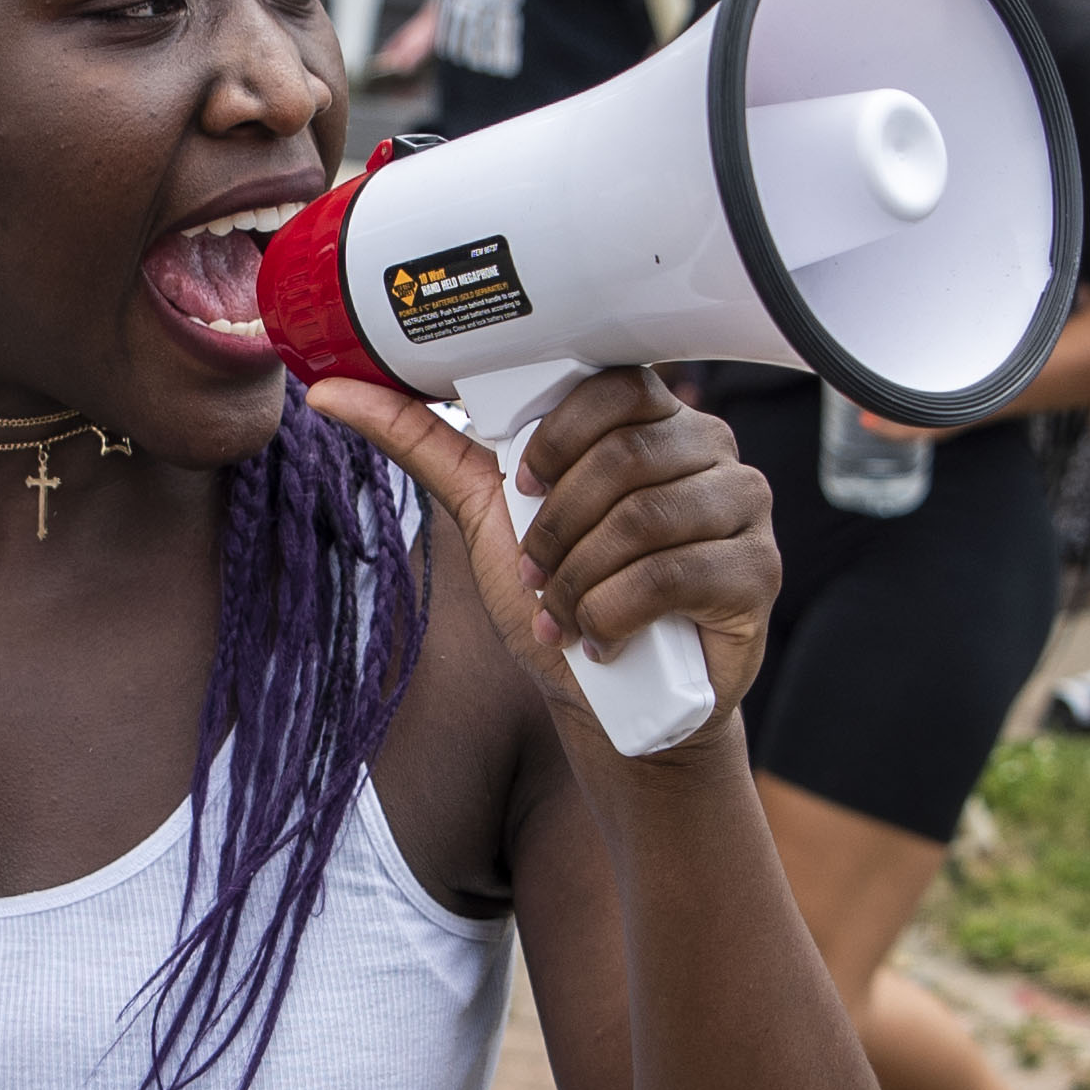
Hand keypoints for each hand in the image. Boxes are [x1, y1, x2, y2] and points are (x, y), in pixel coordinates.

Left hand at [311, 365, 776, 731]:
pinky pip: (678, 574)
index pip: (616, 385)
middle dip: (557, 529)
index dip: (560, 437)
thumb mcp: (483, 514)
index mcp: (648, 418)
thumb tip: (331, 391)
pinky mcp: (758, 572)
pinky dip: (616, 614)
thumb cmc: (558, 596)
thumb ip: (421, 443)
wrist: (612, 703)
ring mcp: (743, 508)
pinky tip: (602, 637)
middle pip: (625, 456)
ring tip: (562, 612)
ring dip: (581, 579)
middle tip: (537, 574)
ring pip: (646, 517)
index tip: (523, 489)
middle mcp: (706, 450)